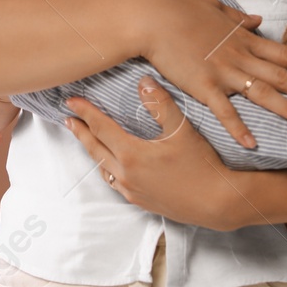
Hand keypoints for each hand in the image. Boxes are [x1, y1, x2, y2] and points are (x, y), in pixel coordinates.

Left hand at [63, 77, 251, 228]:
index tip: (72, 102)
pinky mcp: (140, 201)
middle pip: (95, 149)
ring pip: (102, 167)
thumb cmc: (201, 165)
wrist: (217, 203)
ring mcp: (131, 191)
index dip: (85, 113)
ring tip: (86, 139)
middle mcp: (126, 175)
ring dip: (92, 151)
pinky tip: (110, 165)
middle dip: (81, 132)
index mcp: (131, 155)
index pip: (101, 128)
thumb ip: (160, 104)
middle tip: (69, 119)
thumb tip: (143, 82)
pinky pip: (114, 182)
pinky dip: (106, 168)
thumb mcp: (182, 130)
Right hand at [139, 0, 286, 149]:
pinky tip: (252, 143)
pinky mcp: (203, 86)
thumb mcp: (214, 9)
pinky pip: (225, 112)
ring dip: (286, 107)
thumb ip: (238, 18)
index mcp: (243, 39)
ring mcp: (223, 72)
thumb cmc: (179, 11)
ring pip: (261, 92)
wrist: (153, 19)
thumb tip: (257, 19)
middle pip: (280, 74)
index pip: (283, 53)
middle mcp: (239, 56)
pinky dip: (239, 128)